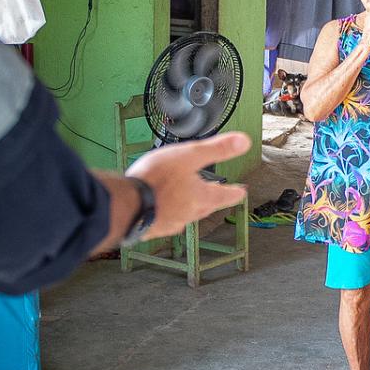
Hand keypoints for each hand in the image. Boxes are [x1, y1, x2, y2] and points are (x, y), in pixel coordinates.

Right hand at [126, 131, 250, 237]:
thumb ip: (217, 149)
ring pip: (184, 215)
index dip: (234, 192)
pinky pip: (163, 220)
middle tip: (216, 197)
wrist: (125, 205)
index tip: (241, 192)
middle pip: (205, 207)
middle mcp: (187, 214)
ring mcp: (168, 223)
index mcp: (201, 197)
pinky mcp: (151, 227)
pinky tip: (158, 208)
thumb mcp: (189, 156)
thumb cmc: (156, 180)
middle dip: (212, 200)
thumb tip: (243, 142)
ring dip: (187, 207)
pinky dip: (165, 213)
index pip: (224, 195)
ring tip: (186, 200)